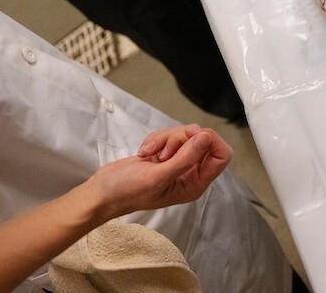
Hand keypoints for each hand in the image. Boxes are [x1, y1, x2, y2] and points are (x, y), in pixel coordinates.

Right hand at [85, 125, 232, 218]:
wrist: (103, 191)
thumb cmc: (128, 191)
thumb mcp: (157, 176)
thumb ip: (185, 158)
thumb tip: (207, 137)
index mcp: (195, 183)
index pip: (222, 156)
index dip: (211, 141)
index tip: (189, 136)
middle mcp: (191, 172)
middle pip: (203, 139)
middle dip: (181, 138)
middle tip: (163, 151)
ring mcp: (178, 161)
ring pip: (185, 134)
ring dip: (165, 138)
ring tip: (148, 153)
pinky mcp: (166, 153)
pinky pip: (171, 135)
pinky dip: (157, 138)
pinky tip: (144, 152)